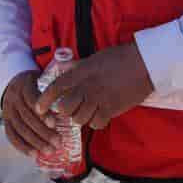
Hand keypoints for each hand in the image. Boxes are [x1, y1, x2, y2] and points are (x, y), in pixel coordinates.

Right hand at [0, 70, 58, 155]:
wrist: (13, 81)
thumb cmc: (37, 83)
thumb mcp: (43, 80)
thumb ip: (55, 90)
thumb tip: (76, 105)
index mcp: (24, 86)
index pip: (31, 100)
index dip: (42, 113)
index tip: (54, 124)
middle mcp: (13, 98)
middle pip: (27, 118)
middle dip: (43, 132)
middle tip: (58, 143)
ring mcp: (7, 111)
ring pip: (20, 128)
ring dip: (35, 142)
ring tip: (49, 151)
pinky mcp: (5, 121)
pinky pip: (11, 136)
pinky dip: (22, 147)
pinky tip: (34, 155)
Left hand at [36, 43, 153, 129]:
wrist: (143, 64)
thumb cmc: (119, 58)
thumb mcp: (94, 58)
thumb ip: (77, 66)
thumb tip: (63, 66)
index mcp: (81, 73)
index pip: (57, 88)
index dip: (44, 99)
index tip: (39, 108)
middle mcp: (87, 87)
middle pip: (65, 108)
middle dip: (65, 112)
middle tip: (70, 109)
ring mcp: (99, 100)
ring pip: (80, 119)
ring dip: (81, 117)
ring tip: (86, 112)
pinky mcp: (112, 109)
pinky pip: (96, 123)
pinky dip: (95, 122)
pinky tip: (99, 116)